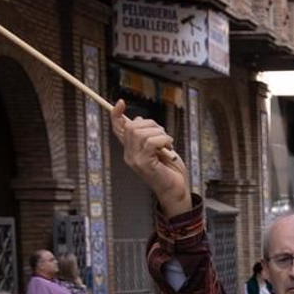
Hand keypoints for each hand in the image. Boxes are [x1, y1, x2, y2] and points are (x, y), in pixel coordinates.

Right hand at [111, 99, 190, 215]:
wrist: (177, 191)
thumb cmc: (171, 170)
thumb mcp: (159, 148)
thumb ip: (149, 136)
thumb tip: (140, 120)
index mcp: (131, 150)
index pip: (118, 129)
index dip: (117, 114)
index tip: (120, 102)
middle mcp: (129, 155)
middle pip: (131, 126)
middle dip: (152, 125)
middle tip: (164, 137)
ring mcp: (135, 160)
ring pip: (141, 132)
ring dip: (160, 134)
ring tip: (168, 145)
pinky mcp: (144, 164)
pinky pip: (151, 141)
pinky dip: (164, 141)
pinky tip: (169, 148)